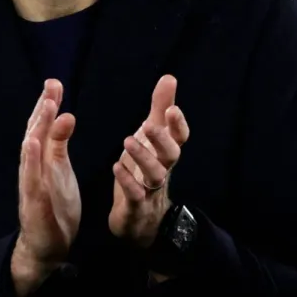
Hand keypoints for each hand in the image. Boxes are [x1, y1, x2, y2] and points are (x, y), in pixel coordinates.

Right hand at [11, 79, 79, 296]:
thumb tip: (66, 115)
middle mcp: (33, 168)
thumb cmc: (54, 205)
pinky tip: (33, 145)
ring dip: (37, 129)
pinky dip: (31, 161)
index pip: (43, 127)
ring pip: (31, 153)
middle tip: (52, 86)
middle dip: (43, 110)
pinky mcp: (33, 203)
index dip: (48, 105)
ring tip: (45, 108)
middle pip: (35, 133)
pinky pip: (31, 179)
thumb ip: (60, 143)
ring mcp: (31, 185)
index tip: (55, 83)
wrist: (47, 245)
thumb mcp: (61, 170)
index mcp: (42, 160)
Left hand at [109, 74, 189, 247]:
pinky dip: (128, 183)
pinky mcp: (135, 206)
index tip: (172, 109)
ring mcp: (150, 190)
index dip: (178, 125)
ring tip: (127, 142)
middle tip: (149, 126)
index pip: (179, 138)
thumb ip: (160, 109)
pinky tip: (117, 168)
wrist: (141, 219)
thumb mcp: (151, 138)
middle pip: (171, 156)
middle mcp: (162, 170)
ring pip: (155, 175)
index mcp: (165, 153)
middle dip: (162, 140)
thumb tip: (169, 77)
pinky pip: (136, 196)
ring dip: (143, 159)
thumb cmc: (146, 170)